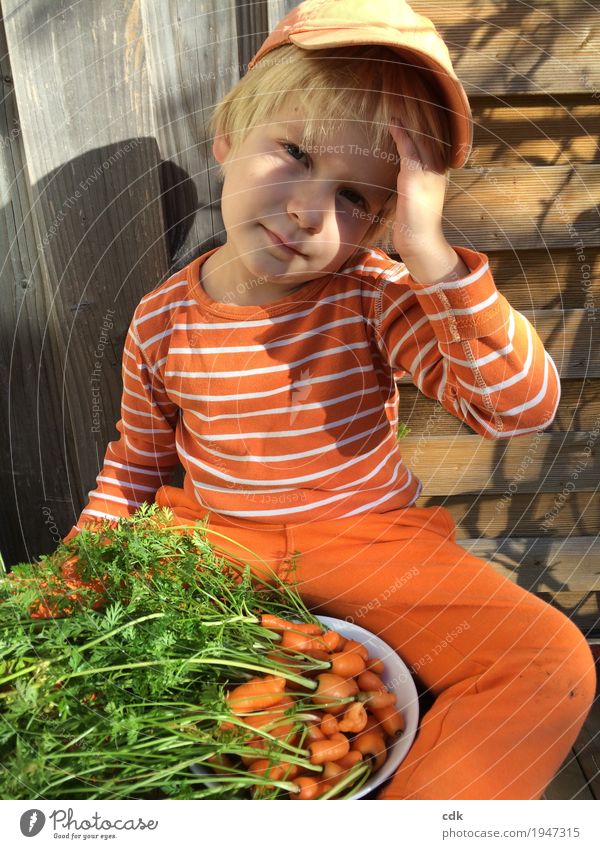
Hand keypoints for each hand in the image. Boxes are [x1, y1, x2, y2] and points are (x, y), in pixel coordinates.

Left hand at [387, 120, 468, 284]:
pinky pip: (409, 149)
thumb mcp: (414, 201)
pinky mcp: (416, 178)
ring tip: (398, 106)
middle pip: (428, 137)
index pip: (432, 145)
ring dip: (408, 122)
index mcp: (439, 175)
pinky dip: (401, 134)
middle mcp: (438, 171)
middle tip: (405, 100)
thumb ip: (410, 187)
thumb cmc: (414, 227)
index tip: (413, 113)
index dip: (423, 128)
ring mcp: (428, 173)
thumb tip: (401, 181)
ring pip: (419, 139)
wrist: (420, 243)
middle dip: (417, 119)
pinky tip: (393, 123)